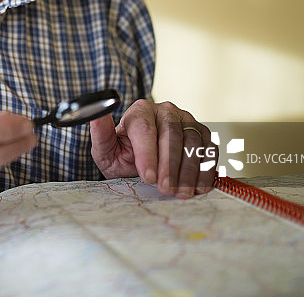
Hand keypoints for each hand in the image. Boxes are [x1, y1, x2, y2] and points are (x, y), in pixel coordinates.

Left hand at [89, 99, 215, 197]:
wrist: (142, 160)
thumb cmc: (123, 154)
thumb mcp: (106, 149)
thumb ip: (100, 134)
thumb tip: (95, 114)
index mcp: (140, 111)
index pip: (145, 129)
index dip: (148, 154)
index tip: (148, 177)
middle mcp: (165, 110)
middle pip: (171, 135)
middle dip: (169, 166)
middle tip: (166, 189)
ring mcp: (186, 120)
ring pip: (192, 142)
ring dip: (188, 171)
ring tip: (182, 192)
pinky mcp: (202, 133)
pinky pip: (209, 150)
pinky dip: (206, 170)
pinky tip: (199, 187)